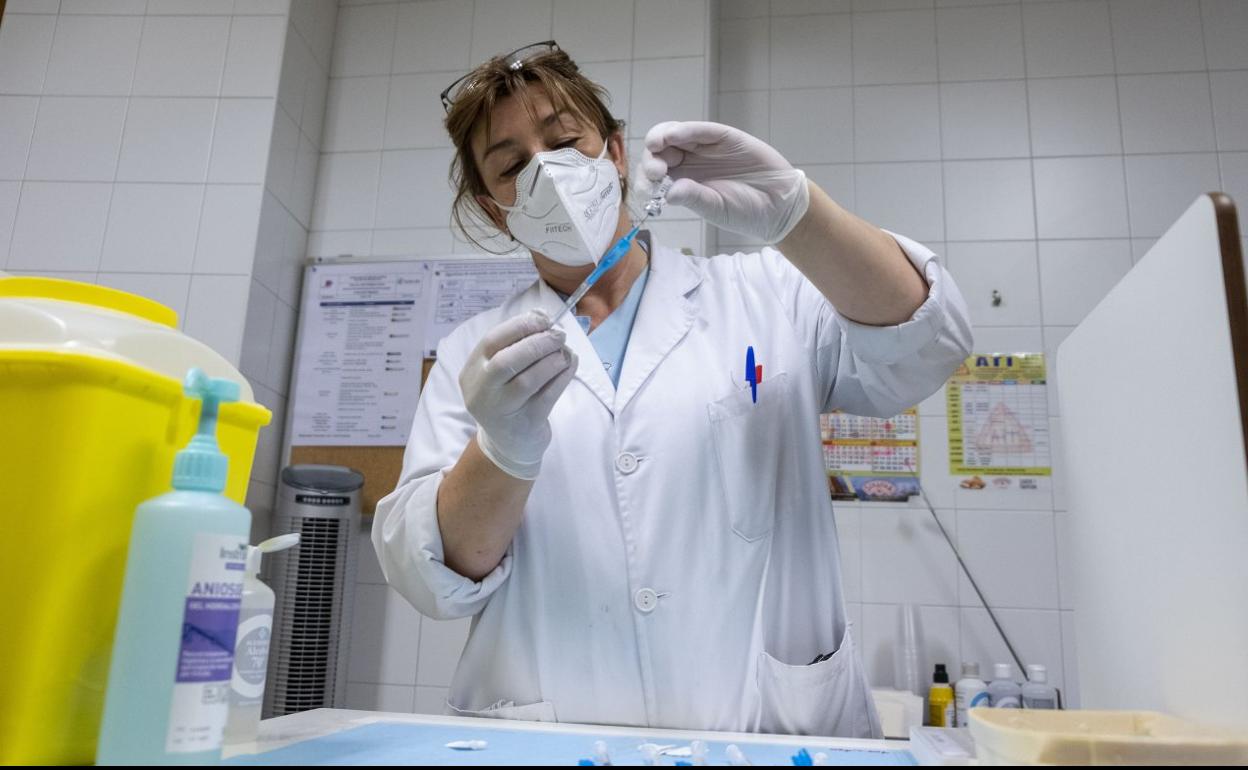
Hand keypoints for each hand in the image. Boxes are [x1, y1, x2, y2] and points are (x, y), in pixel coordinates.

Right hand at [459, 309, 576, 479]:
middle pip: (506, 361)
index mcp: (472, 371)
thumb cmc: (508, 399)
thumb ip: (517, 344)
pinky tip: (570, 365)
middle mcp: (481, 392)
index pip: (491, 341)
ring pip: (527, 380)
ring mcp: (502, 411)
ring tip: (565, 352)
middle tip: (559, 334)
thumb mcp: (502, 373)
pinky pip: (547, 396)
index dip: (519, 326)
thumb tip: (541, 314)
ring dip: (551, 360)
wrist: (509, 445)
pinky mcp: (525, 424)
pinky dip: (562, 377)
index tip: (544, 318)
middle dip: (537, 342)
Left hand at [642, 121, 809, 243]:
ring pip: (676, 134)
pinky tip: (674, 135)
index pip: (655, 171)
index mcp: (682, 180)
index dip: (646, 177)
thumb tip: (669, 193)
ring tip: (656, 145)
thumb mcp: (715, 208)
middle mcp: (690, 161)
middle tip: (655, 172)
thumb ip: (694, 198)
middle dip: (651, 158)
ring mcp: (706, 147)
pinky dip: (686, 130)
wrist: (778, 205)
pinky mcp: (724, 137)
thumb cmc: (744, 210)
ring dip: (661, 137)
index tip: (648, 189)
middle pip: (660, 150)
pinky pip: (702, 130)